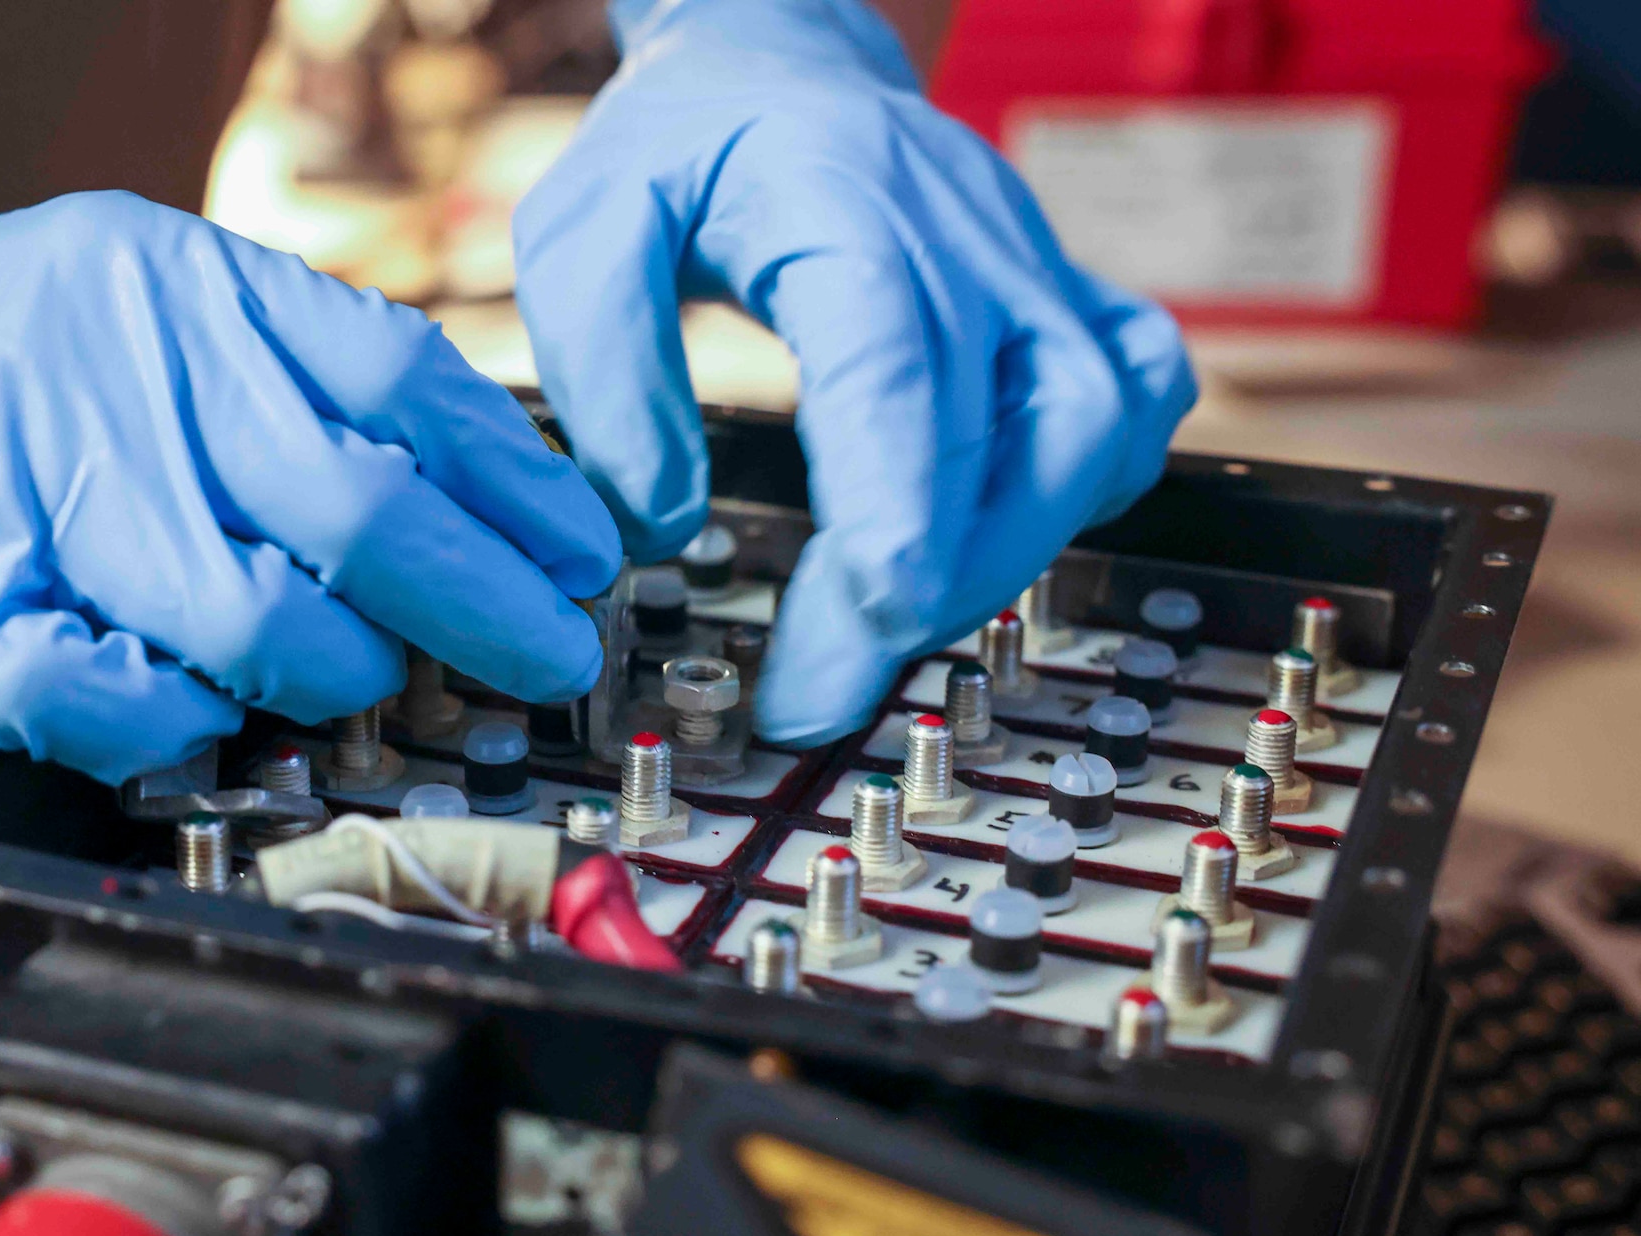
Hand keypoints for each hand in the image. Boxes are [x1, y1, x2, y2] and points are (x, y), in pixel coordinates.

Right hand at [0, 192, 619, 782]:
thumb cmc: (5, 362)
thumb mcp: (155, 299)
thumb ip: (298, 378)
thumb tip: (482, 496)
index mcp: (188, 289)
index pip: (403, 388)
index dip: (518, 488)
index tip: (586, 557)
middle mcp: (125, 378)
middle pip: (362, 515)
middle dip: (487, 608)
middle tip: (548, 658)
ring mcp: (37, 495)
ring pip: (258, 626)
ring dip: (340, 676)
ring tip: (360, 678)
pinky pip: (117, 704)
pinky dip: (189, 731)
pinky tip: (213, 720)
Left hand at [514, 0, 1195, 745]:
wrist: (782, 63)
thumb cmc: (680, 153)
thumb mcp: (583, 235)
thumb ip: (604, 382)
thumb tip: (659, 534)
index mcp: (843, 203)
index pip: (901, 374)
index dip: (890, 530)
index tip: (837, 656)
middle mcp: (967, 233)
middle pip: (1021, 431)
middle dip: (932, 589)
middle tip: (823, 687)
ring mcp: (1034, 262)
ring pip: (1095, 429)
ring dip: (1006, 556)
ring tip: (890, 627)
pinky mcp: (1065, 294)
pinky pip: (1135, 398)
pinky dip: (1088, 489)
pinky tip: (997, 534)